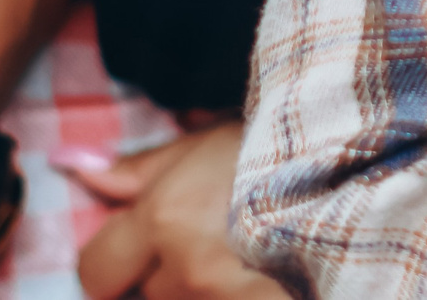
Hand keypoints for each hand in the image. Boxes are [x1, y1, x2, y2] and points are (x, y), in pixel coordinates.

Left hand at [67, 122, 285, 299]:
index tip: (140, 251)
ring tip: (242, 258)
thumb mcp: (203, 143)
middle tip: (210, 243)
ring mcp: (219, 297)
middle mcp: (184, 269)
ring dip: (204, 289)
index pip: (96, 271)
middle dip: (169, 275)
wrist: (351, 166)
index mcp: (161, 219)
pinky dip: (237, 290)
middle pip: (148, 296)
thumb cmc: (275, 150)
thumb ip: (137, 169)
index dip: (112, 264)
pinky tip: (259, 275)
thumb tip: (75, 170)